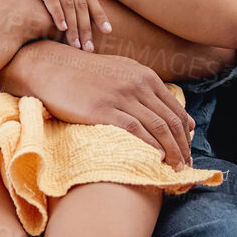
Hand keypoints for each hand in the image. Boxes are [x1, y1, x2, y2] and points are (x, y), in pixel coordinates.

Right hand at [0, 0, 109, 52]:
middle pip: (80, 2)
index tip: (108, 32)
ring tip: (76, 45)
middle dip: (86, 27)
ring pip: (68, 2)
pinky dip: (57, 14)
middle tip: (88, 48)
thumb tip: (75, 23)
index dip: (99, 15)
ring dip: (74, 26)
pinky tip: (61, 28)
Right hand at [12, 43, 192, 166]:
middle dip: (183, 147)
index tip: (187, 150)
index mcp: (144, 75)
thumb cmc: (83, 73)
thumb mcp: (119, 70)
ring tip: (175, 168)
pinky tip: (156, 158)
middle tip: (185, 166)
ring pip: (158, 127)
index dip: (186, 134)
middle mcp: (137, 84)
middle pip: (171, 121)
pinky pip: (135, 130)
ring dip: (172, 151)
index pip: (175, 110)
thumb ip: (143, 87)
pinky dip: (150, 145)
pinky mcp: (102, 109)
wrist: (49, 67)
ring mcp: (120, 96)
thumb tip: (166, 109)